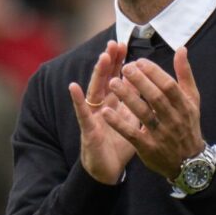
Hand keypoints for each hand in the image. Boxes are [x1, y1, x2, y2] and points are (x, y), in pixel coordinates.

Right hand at [69, 40, 136, 183]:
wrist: (109, 171)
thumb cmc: (120, 144)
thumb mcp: (131, 119)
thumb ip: (134, 101)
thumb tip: (142, 82)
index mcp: (114, 102)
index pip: (117, 77)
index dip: (119, 62)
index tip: (123, 45)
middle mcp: (102, 105)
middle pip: (106, 79)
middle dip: (110, 61)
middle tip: (114, 44)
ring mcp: (93, 115)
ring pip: (95, 90)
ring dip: (98, 74)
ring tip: (102, 57)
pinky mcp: (88, 129)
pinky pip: (82, 113)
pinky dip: (77, 100)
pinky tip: (73, 87)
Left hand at [102, 47, 204, 179]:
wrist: (189, 162)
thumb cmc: (188, 124)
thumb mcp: (192, 99)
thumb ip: (184, 74)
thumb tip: (181, 48)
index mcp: (184, 105)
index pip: (169, 85)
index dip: (154, 72)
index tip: (138, 61)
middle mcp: (174, 119)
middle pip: (156, 97)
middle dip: (139, 81)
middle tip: (124, 67)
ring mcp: (161, 135)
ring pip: (143, 114)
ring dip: (127, 97)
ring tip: (112, 83)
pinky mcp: (148, 148)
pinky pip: (132, 134)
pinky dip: (119, 123)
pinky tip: (106, 112)